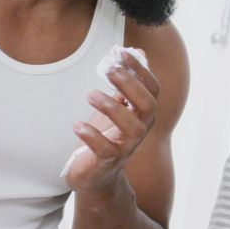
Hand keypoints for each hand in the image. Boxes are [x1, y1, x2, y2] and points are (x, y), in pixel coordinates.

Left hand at [64, 51, 160, 195]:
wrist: (96, 176)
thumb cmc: (107, 137)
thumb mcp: (118, 108)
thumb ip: (127, 84)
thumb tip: (137, 52)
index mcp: (144, 114)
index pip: (152, 89)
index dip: (140, 70)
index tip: (122, 53)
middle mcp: (141, 129)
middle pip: (147, 105)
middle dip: (130, 85)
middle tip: (108, 69)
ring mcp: (126, 147)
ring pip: (133, 127)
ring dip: (113, 108)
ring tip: (91, 94)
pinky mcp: (108, 162)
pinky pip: (105, 149)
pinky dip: (92, 135)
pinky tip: (77, 124)